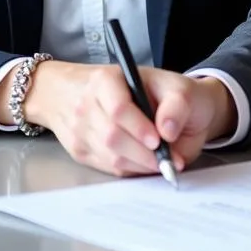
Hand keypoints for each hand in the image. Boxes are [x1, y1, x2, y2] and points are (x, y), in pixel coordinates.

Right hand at [10, 63, 235, 177]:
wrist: (75, 86)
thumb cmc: (134, 82)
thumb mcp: (163, 79)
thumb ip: (175, 103)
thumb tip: (173, 136)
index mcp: (105, 80)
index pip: (117, 102)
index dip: (139, 124)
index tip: (160, 141)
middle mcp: (86, 106)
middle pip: (113, 137)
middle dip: (143, 153)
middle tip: (168, 163)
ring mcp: (78, 130)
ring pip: (108, 157)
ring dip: (137, 166)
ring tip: (159, 166)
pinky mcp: (77, 151)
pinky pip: (103, 168)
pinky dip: (125, 171)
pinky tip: (141, 166)